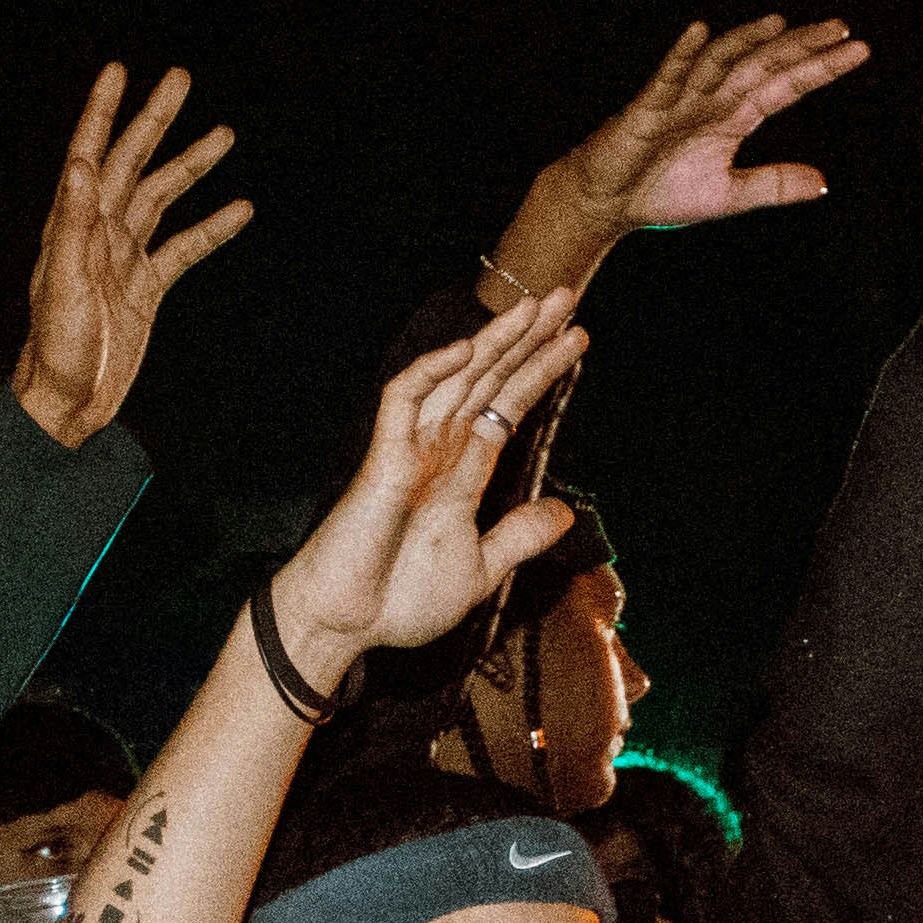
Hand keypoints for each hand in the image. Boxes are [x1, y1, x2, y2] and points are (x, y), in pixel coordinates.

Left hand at [9, 65, 250, 445]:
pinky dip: (211, 229)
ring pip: (162, 198)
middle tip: (181, 78)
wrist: (67, 405)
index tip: (119, 70)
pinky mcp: (146, 288)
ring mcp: (124, 258)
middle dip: (156, 120)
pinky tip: (240, 209)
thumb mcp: (62, 286)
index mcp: (72, 224)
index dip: (102, 112)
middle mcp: (98, 232)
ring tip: (225, 134)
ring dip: (190, 166)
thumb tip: (81, 166)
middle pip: (132, 163)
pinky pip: (183, 249)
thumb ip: (72, 226)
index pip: (90, 154)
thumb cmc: (55, 350)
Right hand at [265, 292, 587, 693]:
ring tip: (533, 307)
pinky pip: (404, 400)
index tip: (575, 339)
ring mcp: (410, 450)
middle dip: (526, 339)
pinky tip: (467, 349)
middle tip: (564, 296)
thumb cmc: (400, 601)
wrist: (347, 626)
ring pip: (455, 380)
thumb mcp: (481, 569)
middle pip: (488, 381)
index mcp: (460, 474)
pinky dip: (433, 372)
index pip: (506, 406)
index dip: (539, 372)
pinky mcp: (382, 458)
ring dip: (493, 342)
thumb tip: (566, 512)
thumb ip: (519, 536)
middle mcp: (438, 451)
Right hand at [555, 14, 871, 232]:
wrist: (605, 203)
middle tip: (840, 27)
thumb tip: (823, 182)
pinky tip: (699, 32)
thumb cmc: (660, 193)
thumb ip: (773, 185)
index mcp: (734, 117)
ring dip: (747, 40)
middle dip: (799, 45)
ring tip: (779, 24)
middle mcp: (712, 100)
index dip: (820, 68)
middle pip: (762, 63)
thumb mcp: (727, 194)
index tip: (858, 50)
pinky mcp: (647, 108)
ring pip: (719, 62)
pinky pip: (666, 77)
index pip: (785, 85)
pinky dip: (682, 56)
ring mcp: (680, 99)